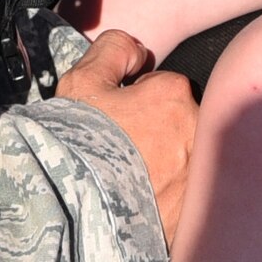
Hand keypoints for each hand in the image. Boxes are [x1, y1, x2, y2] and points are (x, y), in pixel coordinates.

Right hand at [54, 29, 197, 248]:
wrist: (66, 209)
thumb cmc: (74, 143)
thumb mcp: (82, 83)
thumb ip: (114, 50)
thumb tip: (138, 51)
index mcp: (173, 95)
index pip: (165, 88)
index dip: (138, 103)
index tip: (118, 122)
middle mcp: (195, 131)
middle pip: (180, 123)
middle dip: (157, 133)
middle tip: (123, 152)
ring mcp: (196, 174)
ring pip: (184, 158)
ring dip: (165, 165)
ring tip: (130, 181)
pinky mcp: (191, 210)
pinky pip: (183, 196)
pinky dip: (166, 199)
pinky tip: (139, 205)